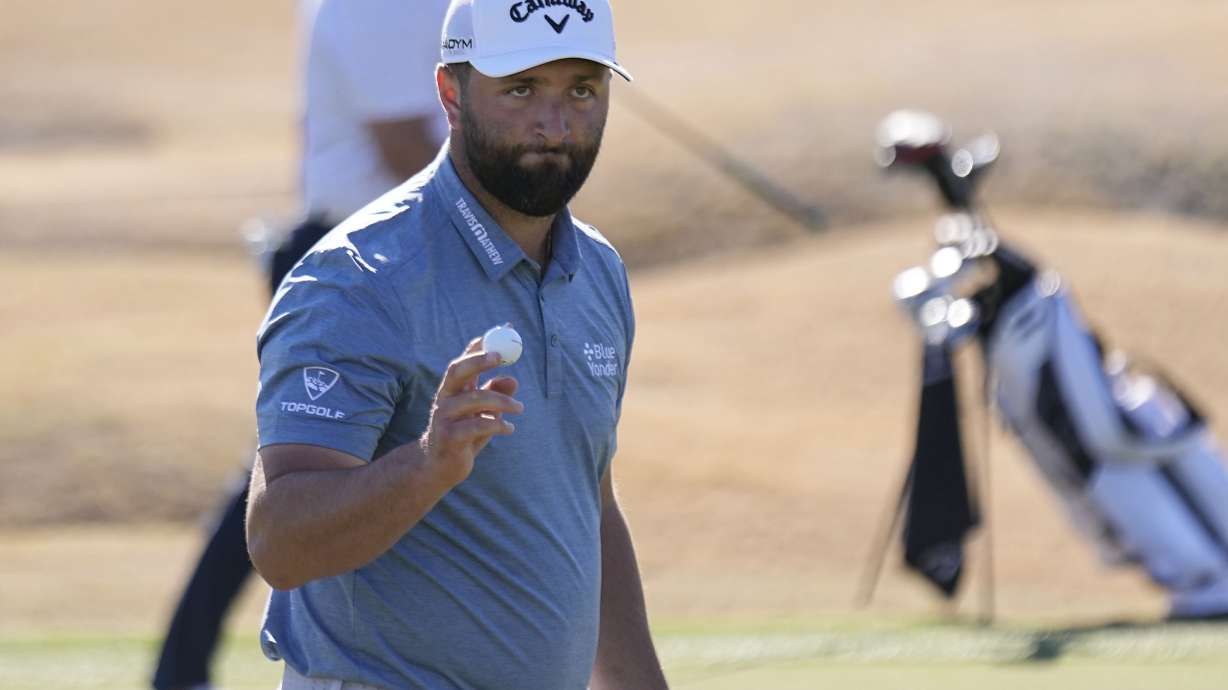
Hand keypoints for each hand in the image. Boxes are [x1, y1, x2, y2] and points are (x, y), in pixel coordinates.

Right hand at [419, 338, 522, 486]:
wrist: (439, 467)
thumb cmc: (463, 435)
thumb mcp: (482, 413)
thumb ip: (495, 395)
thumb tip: (513, 379)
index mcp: (452, 389)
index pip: (464, 359)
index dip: (481, 344)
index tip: (503, 331)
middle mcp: (444, 398)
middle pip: (458, 370)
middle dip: (479, 360)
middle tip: (502, 357)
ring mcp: (444, 417)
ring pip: (475, 399)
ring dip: (503, 401)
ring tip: (520, 408)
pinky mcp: (449, 438)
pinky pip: (478, 425)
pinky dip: (498, 424)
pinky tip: (509, 429)